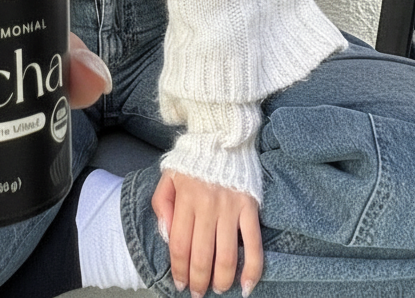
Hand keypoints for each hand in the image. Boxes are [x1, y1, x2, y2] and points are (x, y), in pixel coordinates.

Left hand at [151, 170, 262, 296]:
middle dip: (198, 280)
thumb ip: (161, 204)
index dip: (178, 269)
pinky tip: (246, 286)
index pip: (178, 244)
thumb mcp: (168, 176)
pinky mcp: (249, 207)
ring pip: (227, 255)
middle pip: (202, 255)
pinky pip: (253, 243)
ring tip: (218, 289)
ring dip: (222, 280)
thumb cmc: (192, 160)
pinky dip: (252, 269)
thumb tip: (165, 235)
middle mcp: (207, 205)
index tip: (179, 283)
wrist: (220, 134)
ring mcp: (230, 208)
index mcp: (185, 199)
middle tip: (197, 293)